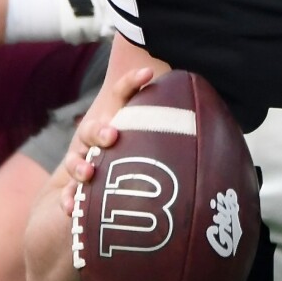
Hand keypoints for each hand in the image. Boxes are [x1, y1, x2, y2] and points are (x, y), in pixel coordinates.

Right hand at [56, 65, 157, 216]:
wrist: (104, 189)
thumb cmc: (137, 163)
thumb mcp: (154, 146)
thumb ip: (172, 134)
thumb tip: (214, 130)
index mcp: (116, 122)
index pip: (122, 96)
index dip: (132, 82)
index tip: (148, 72)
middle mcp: (96, 139)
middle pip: (92, 128)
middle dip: (100, 131)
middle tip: (113, 136)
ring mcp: (82, 162)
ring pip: (75, 159)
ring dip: (80, 165)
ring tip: (89, 174)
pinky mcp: (72, 186)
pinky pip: (67, 192)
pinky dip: (68, 199)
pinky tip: (71, 208)